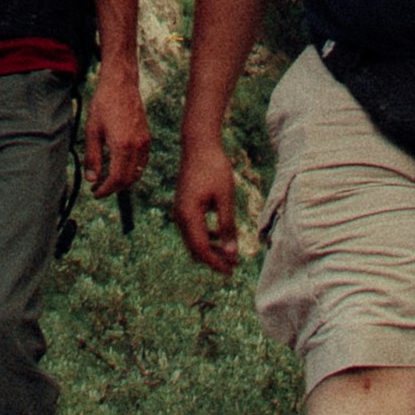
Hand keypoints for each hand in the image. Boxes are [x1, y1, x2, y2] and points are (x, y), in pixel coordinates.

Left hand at [84, 66, 149, 197]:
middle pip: (128, 179)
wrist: (120, 84)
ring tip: (108, 180)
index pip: (117, 179)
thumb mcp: (92, 131)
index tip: (96, 193)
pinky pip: (143, 161)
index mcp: (122, 145)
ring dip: (124, 181)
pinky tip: (120, 167)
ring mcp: (144, 141)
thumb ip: (92, 157)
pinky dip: (132, 170)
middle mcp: (137, 146)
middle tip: (99, 188)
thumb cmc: (104, 104)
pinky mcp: (147, 137)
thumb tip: (92, 179)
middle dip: (114, 188)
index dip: (106, 190)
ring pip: (138, 172)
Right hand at [172, 130, 244, 275]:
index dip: (216, 263)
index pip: (201, 249)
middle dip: (213, 260)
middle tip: (234, 266)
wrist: (199, 144)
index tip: (232, 270)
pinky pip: (193, 230)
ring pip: (193, 241)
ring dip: (210, 250)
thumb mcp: (225, 197)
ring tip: (230, 254)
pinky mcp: (184, 207)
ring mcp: (180, 212)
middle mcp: (180, 216)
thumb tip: (230, 253)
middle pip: (195, 249)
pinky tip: (220, 236)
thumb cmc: (214, 167)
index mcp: (188, 215)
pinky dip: (206, 238)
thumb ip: (227, 226)